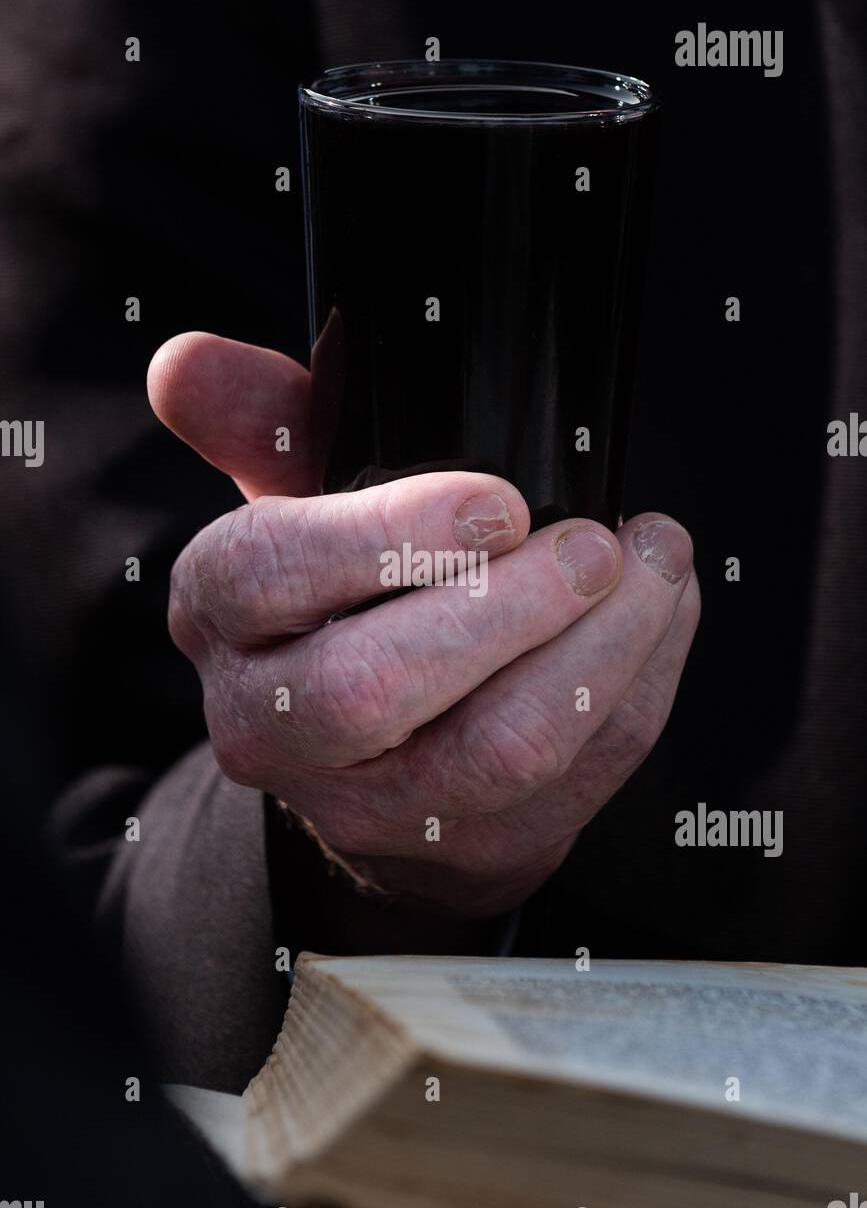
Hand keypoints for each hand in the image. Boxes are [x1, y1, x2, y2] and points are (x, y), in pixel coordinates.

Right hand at [149, 332, 699, 919]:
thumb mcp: (295, 500)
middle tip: (594, 544)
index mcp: (221, 617)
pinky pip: (579, 776)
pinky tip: (661, 615)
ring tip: (653, 564)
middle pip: (373, 687)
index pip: (271, 573)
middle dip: (507, 607)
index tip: (500, 502)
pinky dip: (639, 687)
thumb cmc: (340, 598)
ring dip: (599, 649)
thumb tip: (186, 361)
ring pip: (499, 750)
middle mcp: (275, 728)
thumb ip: (256, 420)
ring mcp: (376, 806)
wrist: (372, 759)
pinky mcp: (476, 845)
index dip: (389, 537)